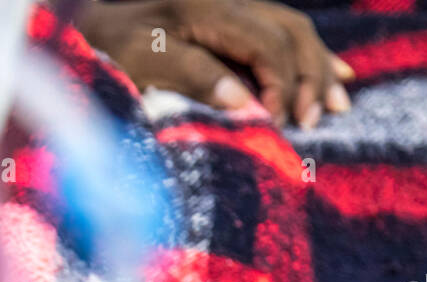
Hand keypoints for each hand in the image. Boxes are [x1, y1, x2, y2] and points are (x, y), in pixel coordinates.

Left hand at [74, 0, 353, 126]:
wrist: (87, 18)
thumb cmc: (107, 45)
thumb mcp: (141, 60)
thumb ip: (193, 76)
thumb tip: (245, 103)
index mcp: (209, 9)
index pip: (267, 46)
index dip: (281, 86)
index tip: (280, 126)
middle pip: (291, 33)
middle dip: (310, 78)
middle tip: (314, 122)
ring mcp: (232, 5)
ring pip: (294, 30)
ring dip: (319, 67)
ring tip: (339, 104)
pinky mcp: (230, 18)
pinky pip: (283, 30)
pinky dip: (310, 55)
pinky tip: (337, 72)